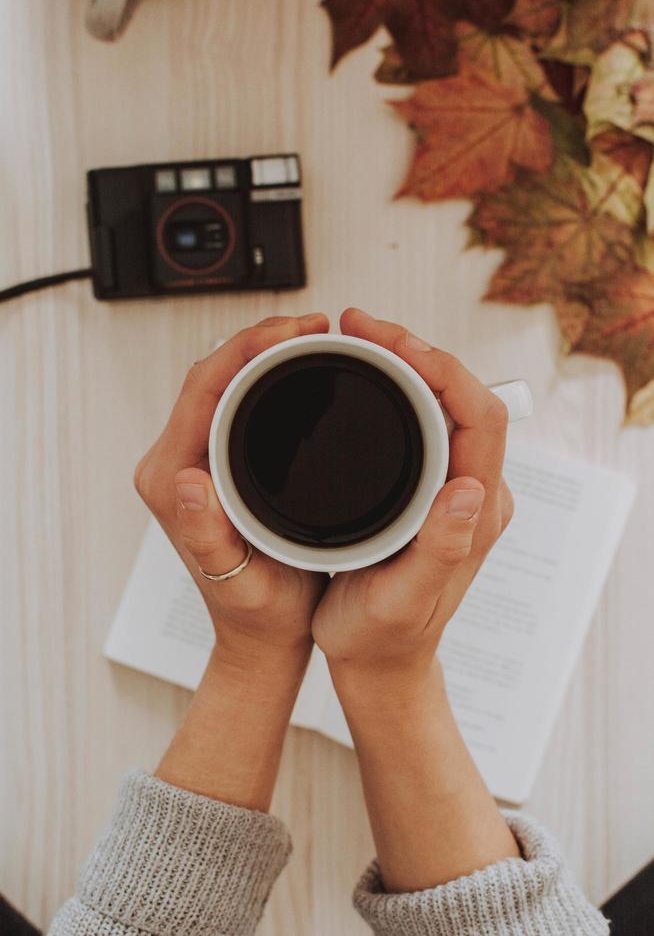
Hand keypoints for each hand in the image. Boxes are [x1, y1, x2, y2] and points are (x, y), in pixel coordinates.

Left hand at [134, 313, 329, 666]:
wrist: (260, 633)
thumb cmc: (255, 610)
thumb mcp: (237, 579)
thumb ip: (206, 533)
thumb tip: (186, 481)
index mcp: (171, 478)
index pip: (203, 388)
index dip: (248, 347)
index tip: (296, 329)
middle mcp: (173, 463)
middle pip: (211, 375)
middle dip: (260, 339)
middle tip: (315, 325)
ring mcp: (192, 460)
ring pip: (222, 383)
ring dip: (263, 353)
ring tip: (311, 337)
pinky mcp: (212, 463)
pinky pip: (233, 402)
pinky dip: (264, 377)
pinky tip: (297, 370)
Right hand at [312, 308, 513, 687]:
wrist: (378, 661)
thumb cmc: (384, 637)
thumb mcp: (404, 601)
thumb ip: (441, 549)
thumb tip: (468, 487)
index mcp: (474, 512)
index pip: (480, 416)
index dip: (442, 368)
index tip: (390, 342)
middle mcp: (472, 491)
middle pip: (463, 395)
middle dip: (416, 349)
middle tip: (359, 326)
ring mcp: (452, 487)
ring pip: (443, 402)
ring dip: (405, 362)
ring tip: (358, 338)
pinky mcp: (428, 489)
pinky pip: (423, 420)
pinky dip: (395, 387)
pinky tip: (363, 376)